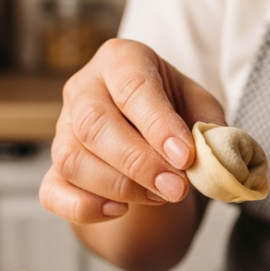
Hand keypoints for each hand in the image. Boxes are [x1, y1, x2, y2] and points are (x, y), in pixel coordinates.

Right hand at [40, 38, 225, 223]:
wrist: (150, 134)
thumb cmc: (175, 111)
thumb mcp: (200, 107)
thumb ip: (209, 128)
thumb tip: (216, 158)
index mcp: (121, 60)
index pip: (133, 89)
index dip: (158, 126)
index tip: (184, 156)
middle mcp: (84, 89)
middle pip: (93, 124)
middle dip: (138, 163)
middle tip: (176, 188)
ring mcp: (63, 128)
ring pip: (71, 159)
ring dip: (119, 186)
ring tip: (160, 196)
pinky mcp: (53, 167)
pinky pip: (53, 191)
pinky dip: (83, 207)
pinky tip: (119, 210)